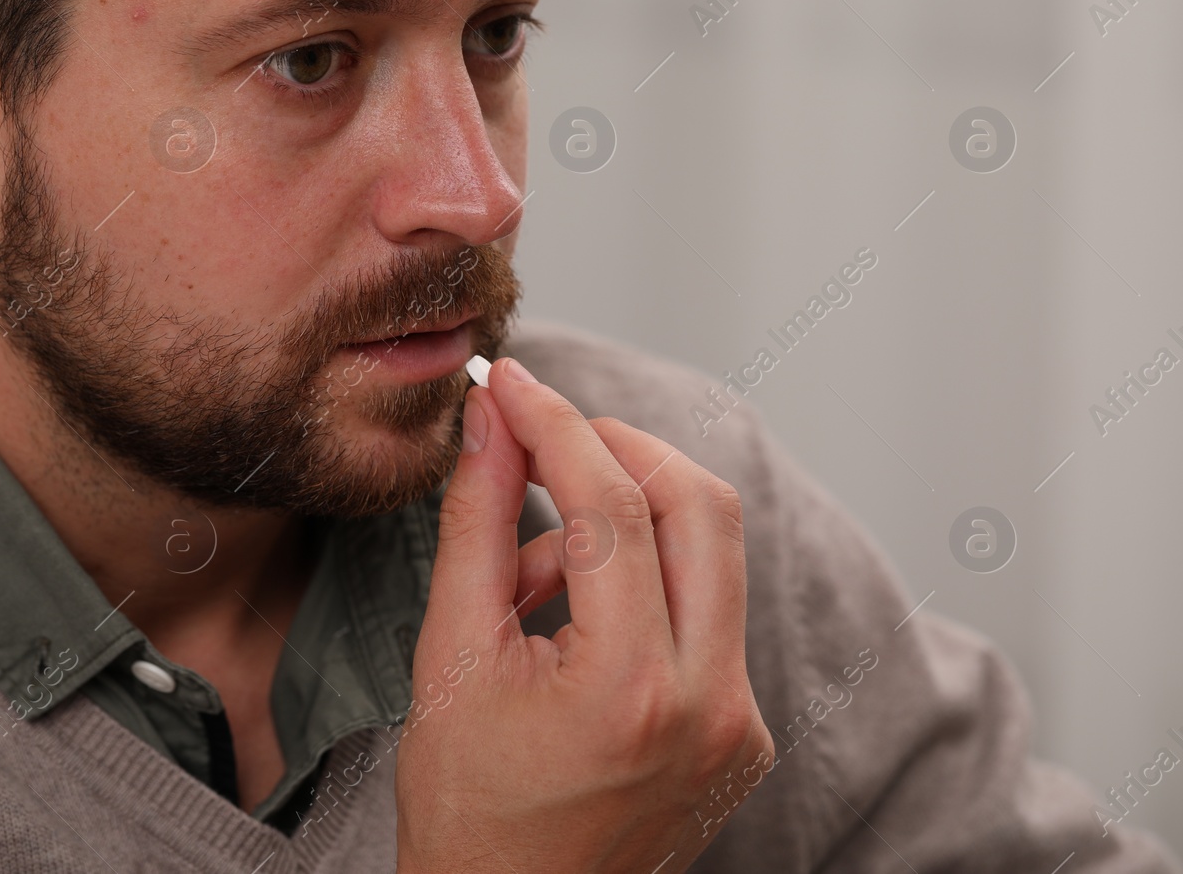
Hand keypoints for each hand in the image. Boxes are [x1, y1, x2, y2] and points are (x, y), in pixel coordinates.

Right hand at [394, 357, 772, 873]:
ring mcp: (738, 722)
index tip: (513, 384)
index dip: (554, 426)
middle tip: (544, 436)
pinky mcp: (741, 729)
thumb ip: (476, 525)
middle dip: (620, 448)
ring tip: (536, 566)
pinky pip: (706, 611)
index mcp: (629, 691)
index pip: (609, 508)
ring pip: (712, 552)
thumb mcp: (452, 658)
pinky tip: (573, 617)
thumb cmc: (467, 808)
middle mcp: (711, 705)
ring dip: (629, 516)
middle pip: (700, 506)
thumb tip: (489, 422)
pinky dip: (644, 581)